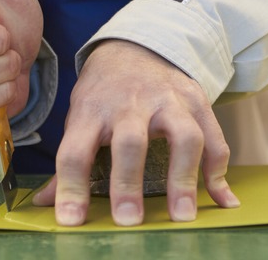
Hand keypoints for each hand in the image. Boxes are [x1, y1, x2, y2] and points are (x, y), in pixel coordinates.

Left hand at [31, 40, 239, 225]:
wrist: (136, 46)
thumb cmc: (104, 94)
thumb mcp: (80, 117)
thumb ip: (70, 161)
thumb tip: (46, 203)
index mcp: (92, 112)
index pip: (75, 151)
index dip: (71, 187)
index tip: (72, 220)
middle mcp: (130, 104)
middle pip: (130, 142)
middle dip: (128, 182)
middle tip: (129, 221)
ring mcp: (168, 100)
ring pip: (182, 136)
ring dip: (184, 177)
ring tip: (182, 215)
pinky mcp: (196, 100)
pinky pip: (214, 137)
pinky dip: (219, 170)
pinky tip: (221, 199)